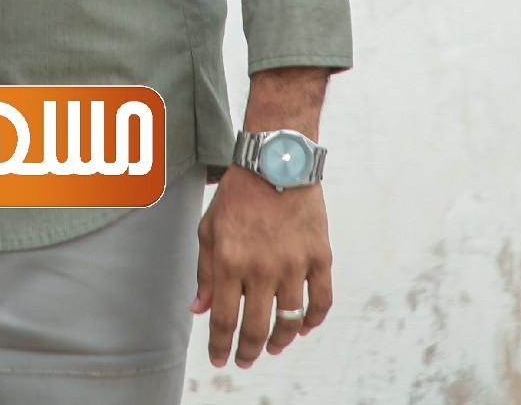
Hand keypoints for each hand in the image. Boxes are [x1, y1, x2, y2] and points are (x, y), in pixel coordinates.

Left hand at [191, 168, 333, 367]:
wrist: (276, 160)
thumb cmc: (238, 194)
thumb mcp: (209, 228)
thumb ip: (205, 272)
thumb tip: (199, 309)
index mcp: (230, 261)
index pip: (224, 319)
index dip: (221, 346)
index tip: (219, 359)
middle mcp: (262, 267)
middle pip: (256, 327)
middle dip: (248, 351)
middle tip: (245, 360)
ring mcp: (294, 263)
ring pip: (289, 320)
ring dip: (281, 341)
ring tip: (274, 347)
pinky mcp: (319, 256)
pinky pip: (321, 300)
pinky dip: (313, 320)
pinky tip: (303, 327)